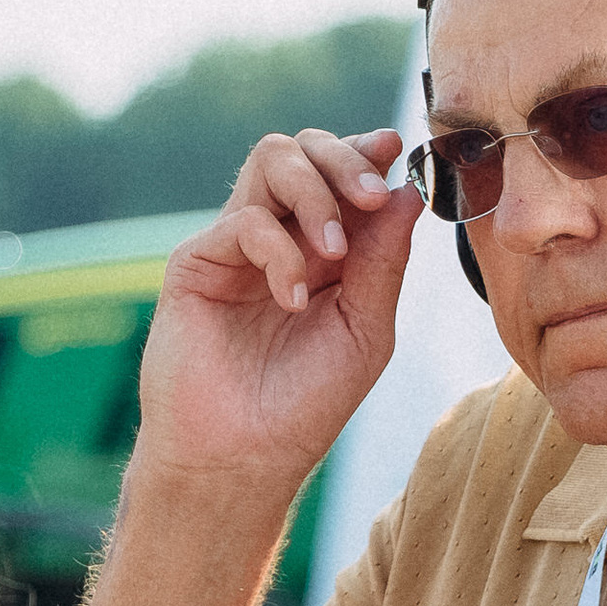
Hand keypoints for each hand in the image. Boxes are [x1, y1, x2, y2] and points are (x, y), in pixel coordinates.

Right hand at [136, 127, 424, 498]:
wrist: (243, 455)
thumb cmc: (306, 403)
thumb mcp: (366, 329)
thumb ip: (385, 260)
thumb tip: (408, 191)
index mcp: (326, 250)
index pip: (341, 174)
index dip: (366, 153)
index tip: (395, 150)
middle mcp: (281, 237)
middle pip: (305, 150)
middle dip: (343, 160)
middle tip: (369, 196)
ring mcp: (237, 245)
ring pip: (270, 161)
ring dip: (314, 193)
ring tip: (335, 251)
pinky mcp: (198, 261)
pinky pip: (244, 221)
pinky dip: (279, 253)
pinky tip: (291, 303)